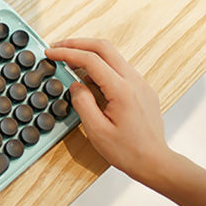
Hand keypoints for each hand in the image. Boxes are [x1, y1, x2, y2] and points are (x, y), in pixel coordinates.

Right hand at [44, 39, 172, 184]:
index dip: (67, 53)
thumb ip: (82, 103)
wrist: (155, 162)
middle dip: (77, 44)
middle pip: (104, 48)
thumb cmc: (128, 151)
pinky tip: (87, 77)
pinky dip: (100, 66)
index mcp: (122, 90)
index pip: (91, 60)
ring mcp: (140, 84)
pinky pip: (119, 69)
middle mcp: (134, 81)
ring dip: (89, 53)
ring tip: (69, 60)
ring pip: (112, 56)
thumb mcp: (96, 130)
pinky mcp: (141, 90)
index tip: (51, 53)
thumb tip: (75, 84)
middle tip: (57, 47)